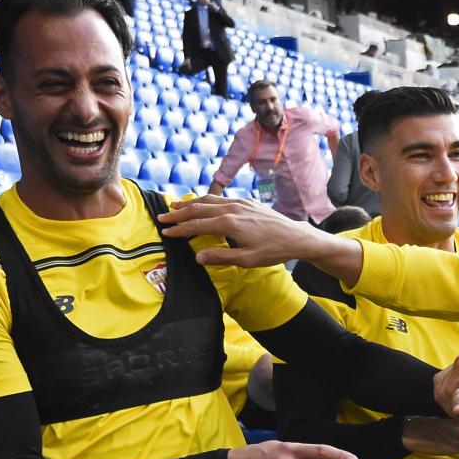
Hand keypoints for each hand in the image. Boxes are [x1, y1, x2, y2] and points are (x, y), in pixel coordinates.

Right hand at [158, 195, 336, 269]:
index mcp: (229, 223)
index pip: (197, 225)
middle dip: (179, 213)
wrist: (296, 237)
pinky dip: (208, 200)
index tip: (165, 232)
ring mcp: (241, 203)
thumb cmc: (273, 251)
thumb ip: (220, 257)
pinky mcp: (249, 202)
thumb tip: (197, 257)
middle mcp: (232, 208)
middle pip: (199, 208)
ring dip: (191, 203)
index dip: (180, 229)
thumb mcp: (247, 260)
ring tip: (176, 206)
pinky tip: (204, 204)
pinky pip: (222, 199)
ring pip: (210, 200)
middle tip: (162, 217)